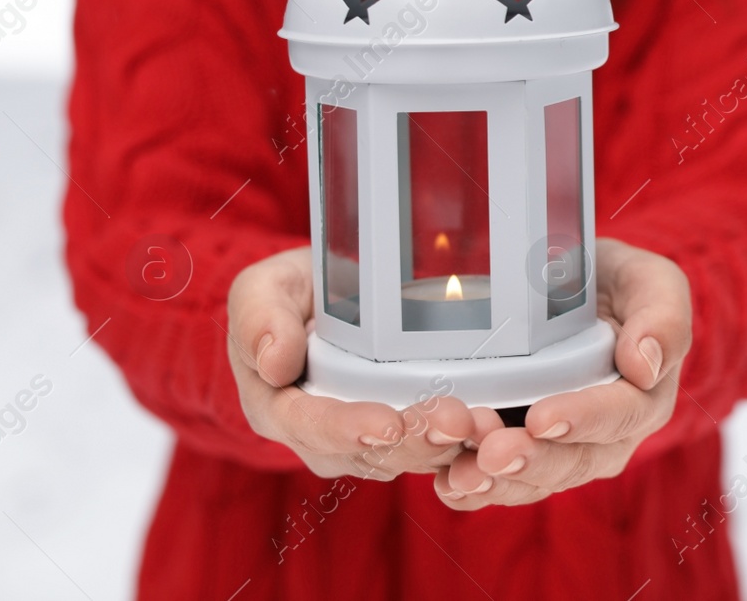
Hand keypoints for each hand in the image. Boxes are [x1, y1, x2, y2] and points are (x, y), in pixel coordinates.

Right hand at [226, 246, 476, 478]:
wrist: (322, 302)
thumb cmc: (290, 295)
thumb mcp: (262, 290)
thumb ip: (258, 318)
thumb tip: (274, 362)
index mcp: (278, 408)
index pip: (311, 426)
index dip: (348, 429)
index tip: (386, 424)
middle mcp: (322, 437)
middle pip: (367, 452)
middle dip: (412, 440)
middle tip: (452, 422)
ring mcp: (364, 441)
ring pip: (404, 456)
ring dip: (442, 444)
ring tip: (476, 423)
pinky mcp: (403, 434)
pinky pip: (430, 448)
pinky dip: (458, 441)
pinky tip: (488, 426)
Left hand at [434, 238, 692, 506]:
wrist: (570, 286)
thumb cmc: (614, 283)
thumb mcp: (651, 281)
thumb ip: (663, 317)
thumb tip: (645, 366)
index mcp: (642, 399)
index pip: (619, 416)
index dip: (582, 419)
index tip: (543, 418)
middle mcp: (602, 438)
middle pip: (571, 462)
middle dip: (528, 460)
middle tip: (490, 451)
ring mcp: (556, 451)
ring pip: (530, 481)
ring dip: (492, 479)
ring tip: (458, 470)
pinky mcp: (516, 453)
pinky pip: (496, 484)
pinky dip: (470, 489)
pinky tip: (445, 482)